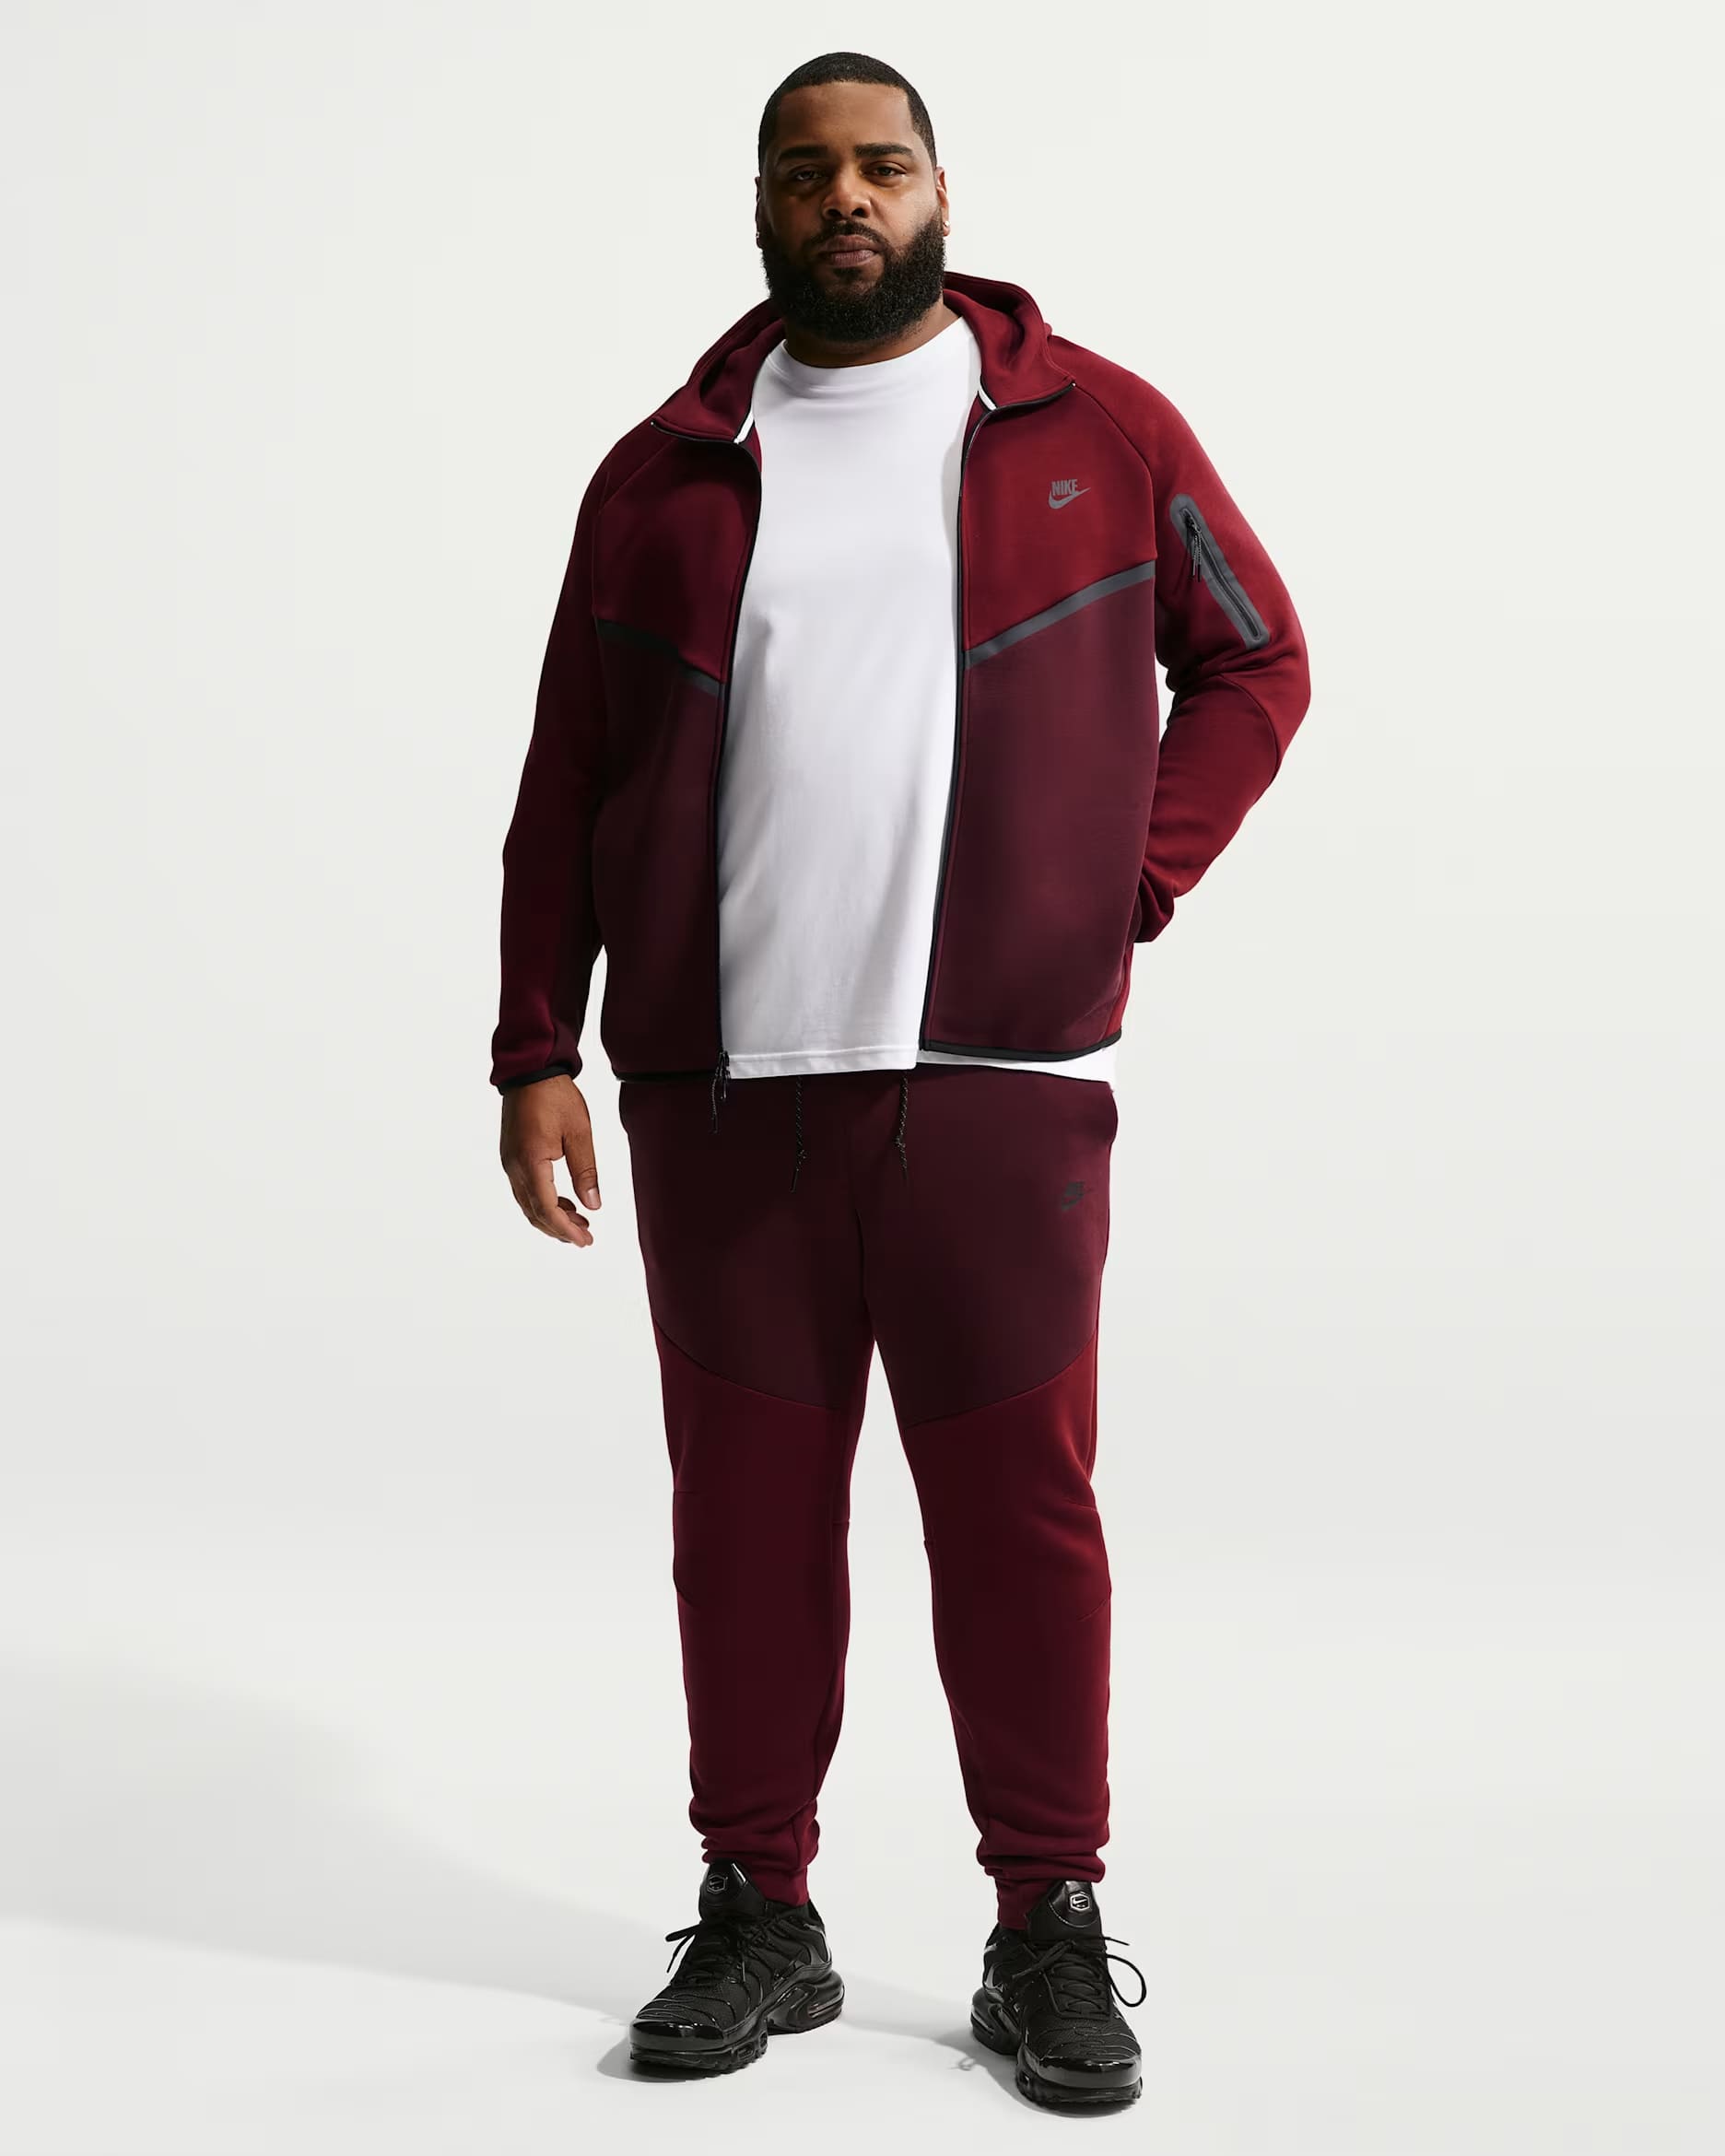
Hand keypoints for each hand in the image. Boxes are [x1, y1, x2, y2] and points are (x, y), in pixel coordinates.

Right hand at [500, 1074, 600, 1245]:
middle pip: (534, 1213)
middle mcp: (514, 1167)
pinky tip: (563, 1202)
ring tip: (579, 1222)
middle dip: (559, 1229)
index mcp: (531, 1162)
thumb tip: (593, 1205)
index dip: (566, 1229)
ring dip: (551, 1217)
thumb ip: (585, 1171)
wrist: (530, 1071)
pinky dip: (543, 1202)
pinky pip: (524, 1189)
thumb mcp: (579, 1133)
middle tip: (585, 1238)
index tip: (584, 1241)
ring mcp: (509, 1162)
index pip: (546, 1209)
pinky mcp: (511, 1156)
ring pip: (527, 1204)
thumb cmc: (555, 1096)